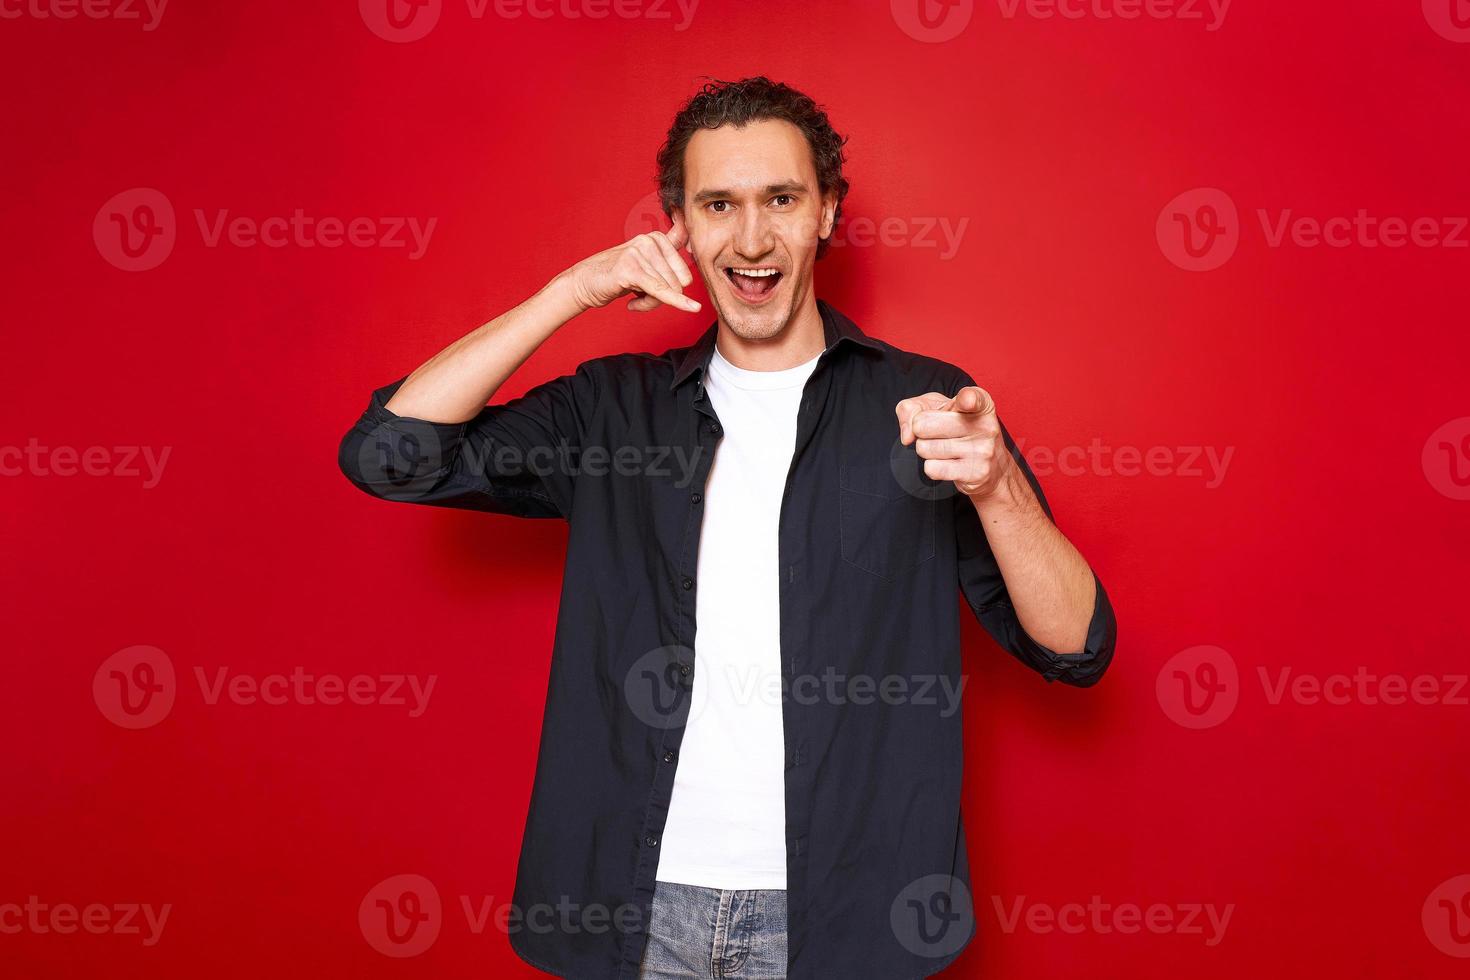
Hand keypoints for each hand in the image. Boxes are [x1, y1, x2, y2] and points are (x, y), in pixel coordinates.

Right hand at [563, 220, 701, 313]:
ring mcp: (640, 253)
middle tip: (642, 297)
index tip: (658, 290)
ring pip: (668, 291)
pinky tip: (674, 308)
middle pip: (678, 284)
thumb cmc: (617, 275)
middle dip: (663, 298)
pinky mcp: (631, 269)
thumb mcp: (647, 263)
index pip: (684, 274)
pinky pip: (659, 291)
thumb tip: (686, 228)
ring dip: (650, 303)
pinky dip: (673, 302)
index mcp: (657, 238)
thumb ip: (668, 247)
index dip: (675, 290)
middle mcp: (650, 241)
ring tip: (634, 298)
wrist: (585, 282)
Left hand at [895, 386, 1009, 497]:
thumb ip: (911, 408)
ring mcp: (983, 451)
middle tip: (938, 433)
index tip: (966, 401)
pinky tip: (949, 463)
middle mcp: (985, 426)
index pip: (972, 398)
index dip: (966, 399)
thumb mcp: (935, 407)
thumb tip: (907, 436)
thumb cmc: (957, 428)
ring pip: (925, 448)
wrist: (991, 467)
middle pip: (923, 425)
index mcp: (981, 404)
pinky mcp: (976, 473)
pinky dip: (933, 467)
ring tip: (946, 448)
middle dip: (921, 430)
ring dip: (927, 450)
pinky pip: (932, 468)